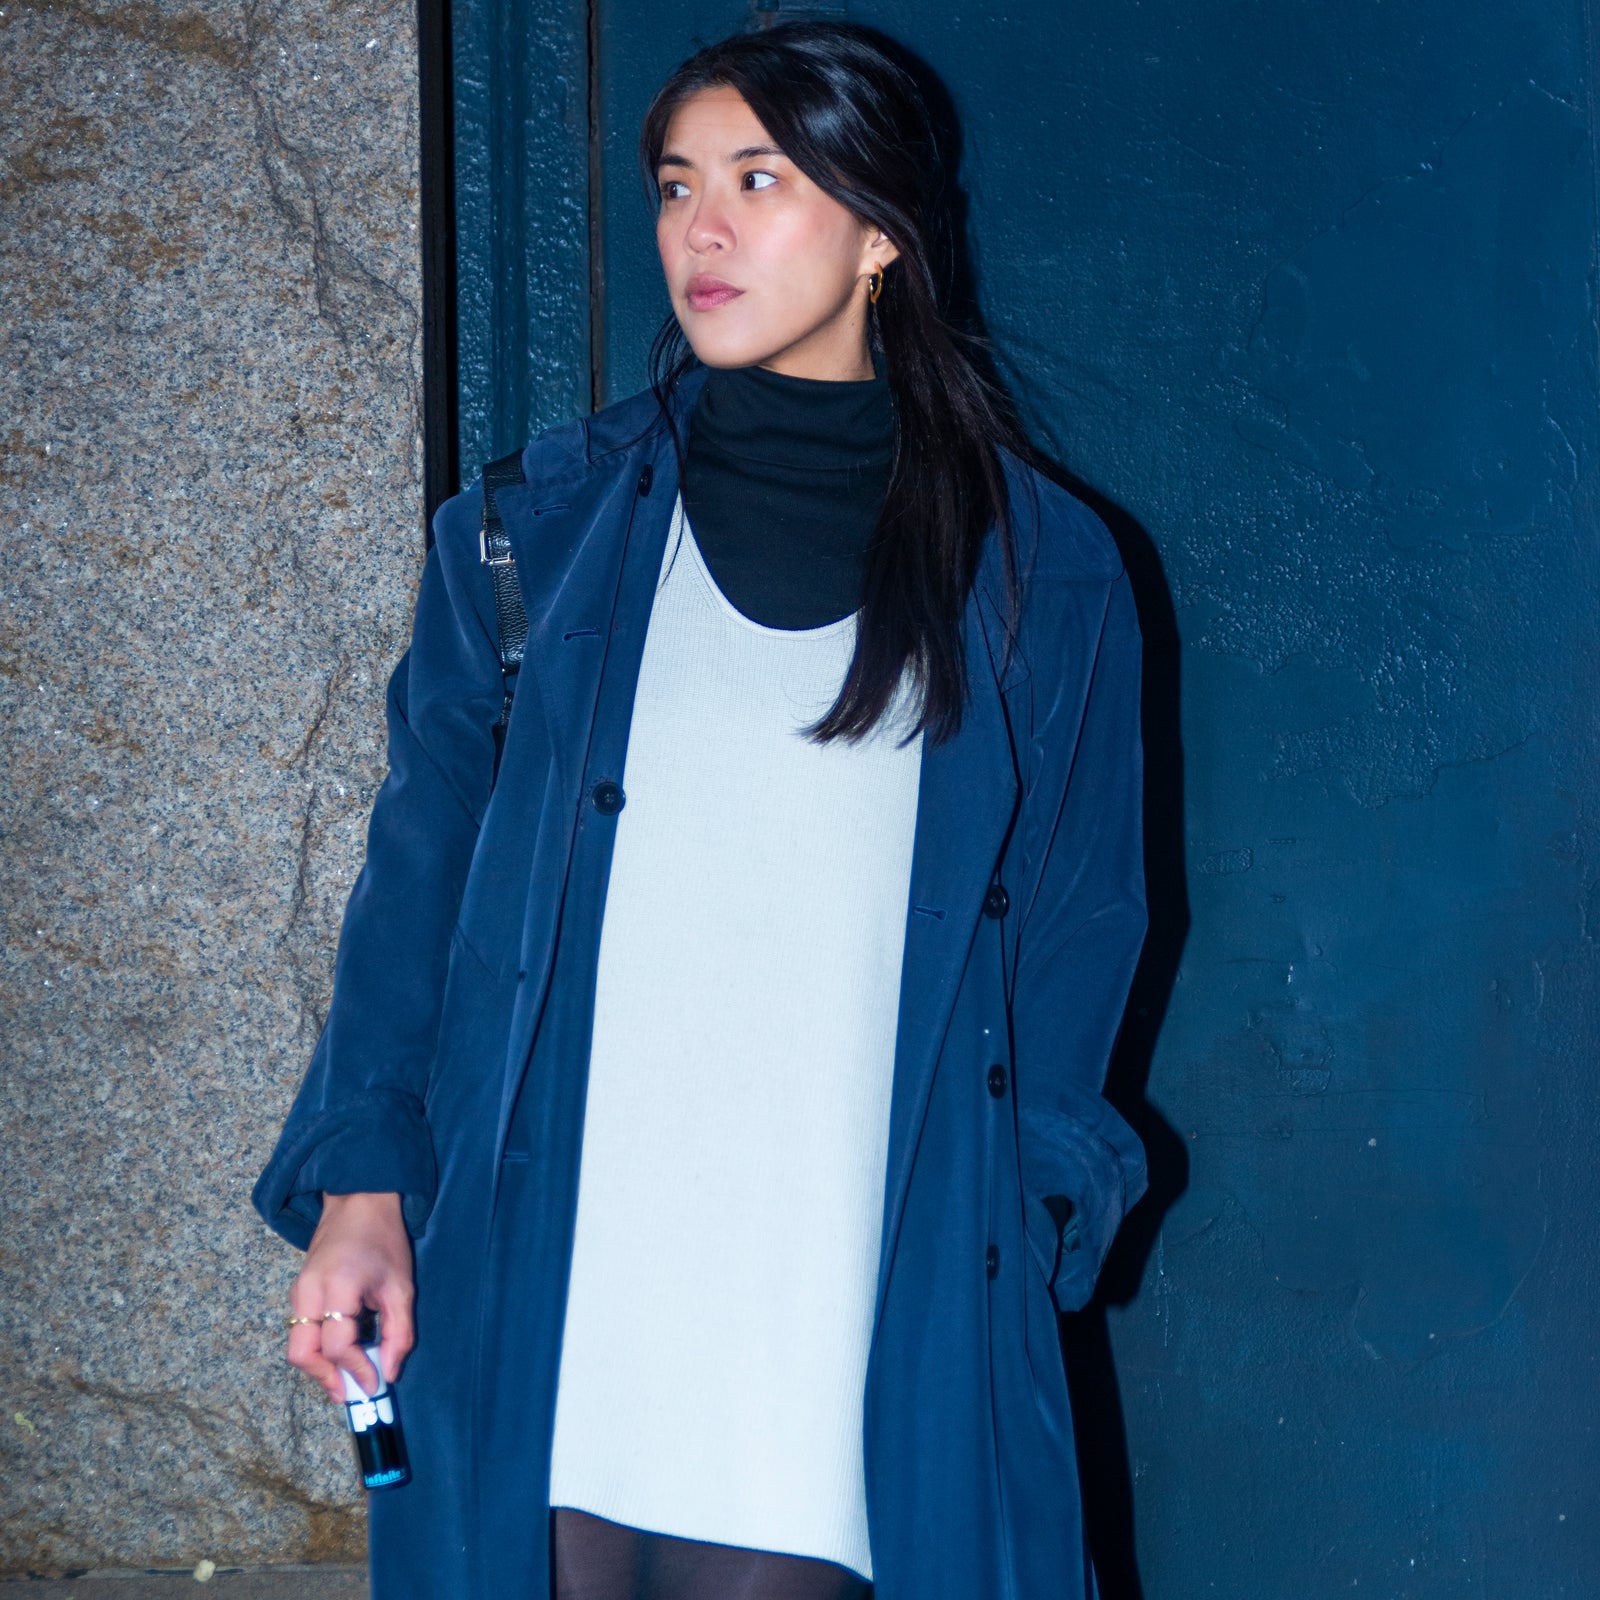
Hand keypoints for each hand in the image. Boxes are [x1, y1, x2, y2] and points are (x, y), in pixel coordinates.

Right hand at [286, 1192, 414, 1402]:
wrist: (358, 1200)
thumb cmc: (384, 1239)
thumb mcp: (401, 1285)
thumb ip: (399, 1332)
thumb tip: (390, 1373)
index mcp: (338, 1286)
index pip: (338, 1344)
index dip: (356, 1369)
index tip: (375, 1384)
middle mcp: (309, 1291)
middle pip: (301, 1352)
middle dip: (324, 1378)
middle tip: (349, 1394)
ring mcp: (298, 1290)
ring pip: (296, 1345)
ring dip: (318, 1367)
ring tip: (345, 1379)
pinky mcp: (297, 1290)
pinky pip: (299, 1330)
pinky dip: (315, 1349)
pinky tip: (339, 1354)